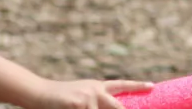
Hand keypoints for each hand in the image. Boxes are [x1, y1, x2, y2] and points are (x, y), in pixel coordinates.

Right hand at [23, 78, 153, 108]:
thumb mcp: (83, 93)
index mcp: (98, 86)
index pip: (122, 85)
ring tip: (81, 107)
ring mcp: (87, 98)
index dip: (138, 86)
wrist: (39, 93)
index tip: (152, 86)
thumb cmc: (61, 98)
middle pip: (118, 107)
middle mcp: (95, 90)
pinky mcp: (78, 105)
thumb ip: (98, 99)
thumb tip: (116, 105)